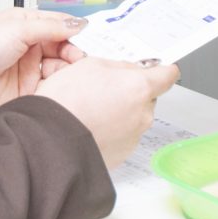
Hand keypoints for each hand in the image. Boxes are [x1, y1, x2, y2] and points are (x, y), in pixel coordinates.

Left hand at [0, 8, 86, 114]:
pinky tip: (63, 86)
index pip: (61, 25)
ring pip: (60, 68)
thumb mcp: (19, 29)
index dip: (76, 31)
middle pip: (64, 48)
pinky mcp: (29, 90)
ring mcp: (30, 69)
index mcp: (28, 25)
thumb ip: (51, 27)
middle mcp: (31, 46)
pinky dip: (59, 87)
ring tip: (69, 73)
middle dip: (75, 52)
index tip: (90, 38)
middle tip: (81, 59)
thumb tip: (78, 24)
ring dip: (68, 70)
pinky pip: (51, 88)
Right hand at [35, 58, 179, 168]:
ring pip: (135, 117)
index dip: (161, 69)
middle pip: (148, 96)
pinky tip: (92, 125)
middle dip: (132, 91)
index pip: (168, 74)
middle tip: (106, 88)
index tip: (157, 67)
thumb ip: (118, 66)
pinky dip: (113, 130)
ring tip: (93, 109)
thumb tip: (129, 70)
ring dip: (121, 111)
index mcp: (139, 87)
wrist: (49, 140)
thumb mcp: (89, 65)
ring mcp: (134, 136)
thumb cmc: (66, 101)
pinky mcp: (122, 154)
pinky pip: (124, 135)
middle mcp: (143, 114)